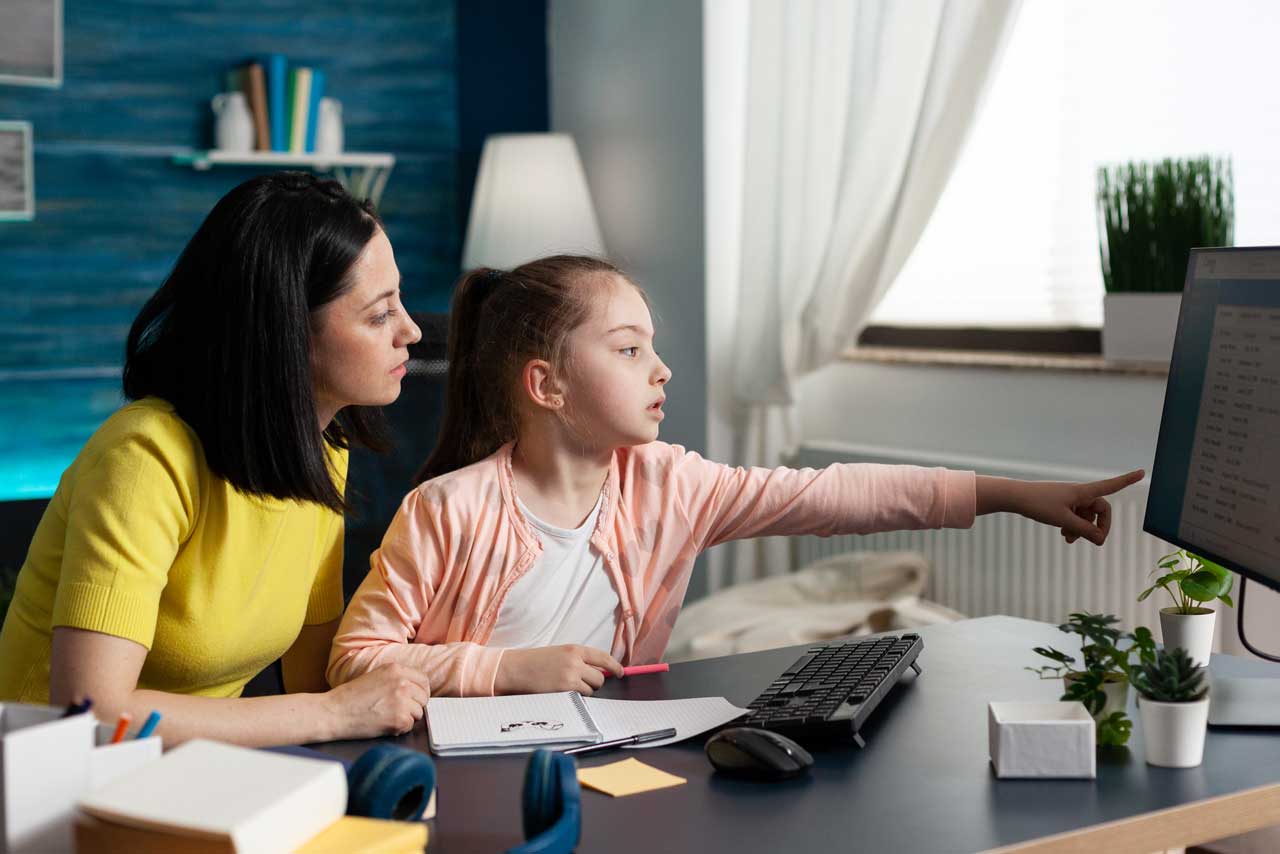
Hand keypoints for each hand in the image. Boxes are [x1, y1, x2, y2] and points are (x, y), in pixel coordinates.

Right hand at [324, 663, 430, 739]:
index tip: (413, 699)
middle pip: (424, 697)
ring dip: (406, 718)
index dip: (419, 692)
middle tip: (396, 711)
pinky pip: (409, 726)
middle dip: (414, 706)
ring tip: (387, 717)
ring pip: (419, 712)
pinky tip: (384, 724)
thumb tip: (417, 689)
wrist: (333, 712)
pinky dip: (399, 729)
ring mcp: (401, 700)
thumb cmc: (351, 697)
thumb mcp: (376, 676)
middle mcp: (402, 682)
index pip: (424, 680)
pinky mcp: (399, 718)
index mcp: (396, 669)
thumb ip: (397, 679)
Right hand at [495, 645, 623, 695]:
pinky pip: (581, 698)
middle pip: (599, 677)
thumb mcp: (558, 653)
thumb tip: (597, 672)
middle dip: (594, 683)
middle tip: (581, 684)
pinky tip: (563, 694)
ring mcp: (571, 676)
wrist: (514, 669)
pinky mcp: (565, 690)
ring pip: (592, 689)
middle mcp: (575, 661)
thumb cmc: (534, 662)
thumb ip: (577, 660)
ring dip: (584, 692)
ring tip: (567, 688)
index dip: (614, 666)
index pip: (603, 657)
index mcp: (574, 649)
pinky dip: (576, 698)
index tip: (620, 672)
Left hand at [994, 469, 1144, 545]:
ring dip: (1082, 529)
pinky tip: (1065, 536)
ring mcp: (1070, 498)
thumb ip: (1084, 531)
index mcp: (1083, 491)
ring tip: (1068, 539)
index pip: (1111, 485)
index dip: (1127, 480)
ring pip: (1086, 516)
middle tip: (1095, 542)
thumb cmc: (1039, 505)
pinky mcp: (1061, 503)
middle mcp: (1079, 493)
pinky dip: (1073, 526)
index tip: (1142, 472)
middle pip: (1100, 510)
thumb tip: (1100, 540)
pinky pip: (1075, 516)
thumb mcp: (1064, 521)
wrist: (1015, 497)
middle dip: (1097, 527)